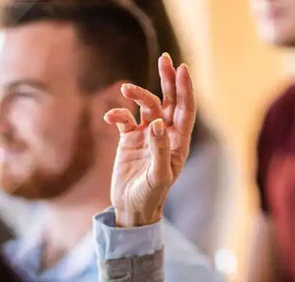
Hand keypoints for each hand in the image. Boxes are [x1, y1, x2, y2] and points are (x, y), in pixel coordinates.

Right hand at [104, 53, 196, 227]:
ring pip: (146, 106)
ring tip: (126, 88)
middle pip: (169, 101)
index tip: (181, 69)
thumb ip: (159, 149)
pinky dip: (118, 113)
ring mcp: (146, 136)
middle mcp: (164, 135)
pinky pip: (125, 119)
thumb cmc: (150, 196)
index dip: (184, 89)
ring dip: (138, 94)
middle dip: (167, 80)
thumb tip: (156, 123)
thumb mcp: (157, 176)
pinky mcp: (128, 140)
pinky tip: (110, 116)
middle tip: (165, 59)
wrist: (131, 210)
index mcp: (178, 142)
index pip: (185, 110)